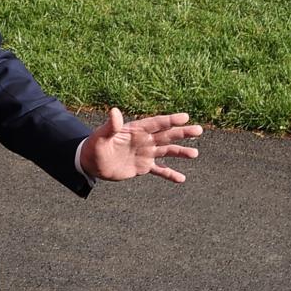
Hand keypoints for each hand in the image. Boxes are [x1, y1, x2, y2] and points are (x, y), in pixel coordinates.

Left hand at [81, 107, 202, 182]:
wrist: (92, 163)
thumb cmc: (94, 147)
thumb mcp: (101, 137)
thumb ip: (110, 126)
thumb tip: (114, 111)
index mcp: (136, 130)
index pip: (156, 123)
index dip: (170, 120)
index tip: (185, 117)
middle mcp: (144, 140)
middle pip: (167, 135)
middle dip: (182, 133)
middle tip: (199, 130)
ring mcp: (145, 153)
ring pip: (167, 151)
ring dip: (181, 152)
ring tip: (195, 153)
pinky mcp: (143, 167)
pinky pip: (159, 170)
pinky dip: (170, 174)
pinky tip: (181, 179)